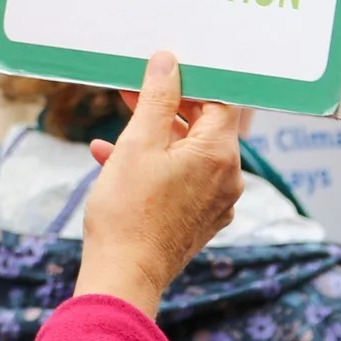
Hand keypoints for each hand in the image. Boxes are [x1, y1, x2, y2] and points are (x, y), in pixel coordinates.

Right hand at [74, 52, 242, 318]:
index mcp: (220, 154)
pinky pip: (181, 180)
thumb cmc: (128, 210)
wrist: (122, 277)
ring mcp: (215, 203)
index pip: (219, 100)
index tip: (162, 73)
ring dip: (153, 138)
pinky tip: (112, 161)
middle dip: (165, 108)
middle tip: (132, 93)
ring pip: (187, 154)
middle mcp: (228, 178)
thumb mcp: (139, 143)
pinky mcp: (199, 221)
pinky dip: (154, 167)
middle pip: (203, 127)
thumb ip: (158, 98)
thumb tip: (169, 62)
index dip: (190, 82)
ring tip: (115, 131)